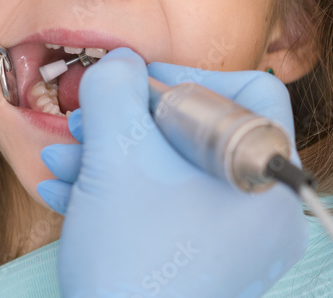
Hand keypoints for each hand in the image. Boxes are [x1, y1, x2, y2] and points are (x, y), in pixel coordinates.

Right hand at [38, 48, 308, 297]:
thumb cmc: (130, 264)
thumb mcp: (115, 156)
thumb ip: (117, 89)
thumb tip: (123, 63)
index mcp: (268, 181)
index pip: (252, 93)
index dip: (190, 76)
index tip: (139, 85)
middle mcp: (266, 216)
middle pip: (204, 133)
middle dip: (132, 121)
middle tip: (88, 120)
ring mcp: (238, 247)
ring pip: (177, 172)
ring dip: (114, 156)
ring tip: (63, 158)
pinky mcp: (206, 269)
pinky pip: (171, 209)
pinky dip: (124, 194)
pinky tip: (68, 188)